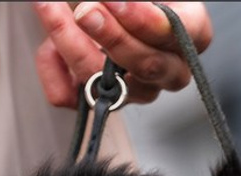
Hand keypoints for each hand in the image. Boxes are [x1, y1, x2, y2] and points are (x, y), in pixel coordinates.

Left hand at [33, 2, 212, 108]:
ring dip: (70, 44)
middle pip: (146, 65)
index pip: (179, 35)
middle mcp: (169, 70)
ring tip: (49, 6)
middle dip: (111, 36)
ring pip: (106, 85)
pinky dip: (53, 70)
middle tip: (86, 10)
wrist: (109, 9)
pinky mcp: (101, 101)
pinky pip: (72, 97)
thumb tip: (111, 2)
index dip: (146, 22)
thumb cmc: (132, 0)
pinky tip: (50, 45)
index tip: (116, 1)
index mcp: (192, 33)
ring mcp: (136, 91)